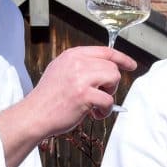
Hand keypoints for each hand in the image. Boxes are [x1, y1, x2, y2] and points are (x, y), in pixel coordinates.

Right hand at [0, 46, 135, 166]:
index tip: (131, 65)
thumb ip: (81, 66)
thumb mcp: (61, 71)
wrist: (34, 115)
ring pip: (113, 79)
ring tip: (95, 104)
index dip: (122, 58)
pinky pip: (108, 101)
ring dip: (109, 95)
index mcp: (72, 55)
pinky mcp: (84, 95)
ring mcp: (80, 77)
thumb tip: (106, 68)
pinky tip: (93, 114)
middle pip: (112, 67)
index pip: (105, 51)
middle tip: (99, 95)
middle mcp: (77, 62)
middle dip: (111, 84)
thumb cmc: (49, 98)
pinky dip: (104, 111)